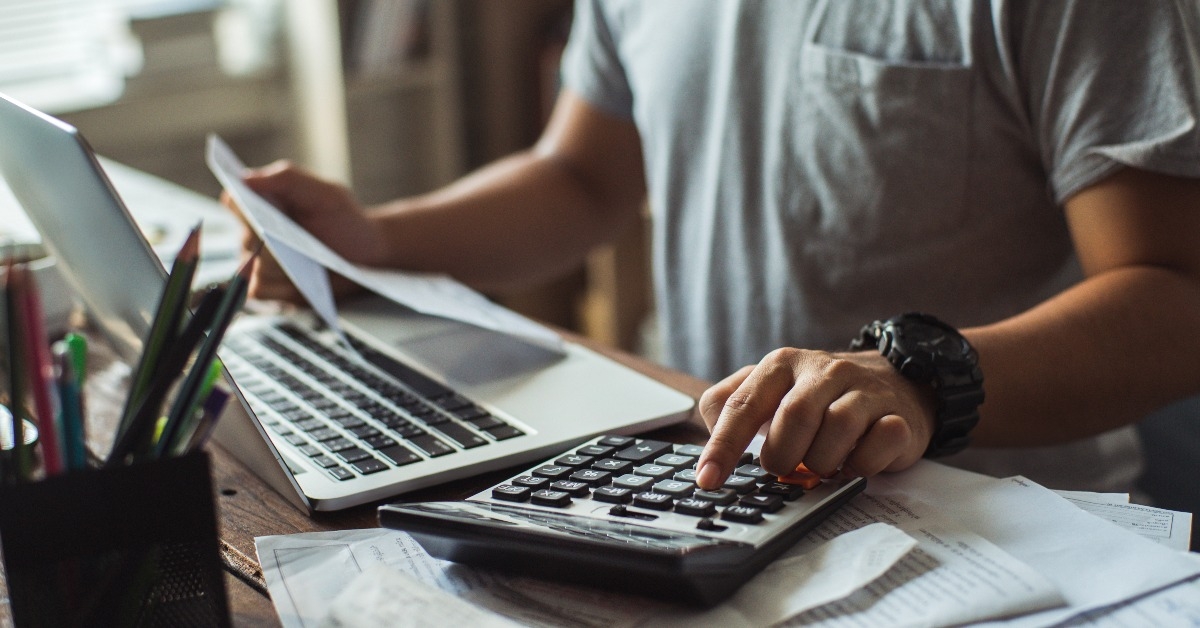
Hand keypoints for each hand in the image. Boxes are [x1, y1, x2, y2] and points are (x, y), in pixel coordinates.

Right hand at [221, 161, 382, 302]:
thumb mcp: (324, 193)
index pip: (234, 202)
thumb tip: (244, 178)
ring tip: (303, 260)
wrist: (367, 253)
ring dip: (275, 264)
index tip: (257, 211)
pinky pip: (259, 289)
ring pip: (250, 267)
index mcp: (262, 205)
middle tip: (286, 239)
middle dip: (265, 239)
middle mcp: (254, 234)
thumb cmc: (344, 219)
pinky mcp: (272, 288)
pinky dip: (278, 286)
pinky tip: (301, 280)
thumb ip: (287, 179)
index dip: (240, 205)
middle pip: (244, 238)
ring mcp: (260, 263)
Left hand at [693, 348, 936, 489]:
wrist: (896, 382)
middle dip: (782, 455)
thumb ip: (730, 406)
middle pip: (793, 418)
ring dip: (822, 462)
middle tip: (784, 467)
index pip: (743, 405)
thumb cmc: (819, 396)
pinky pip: (878, 444)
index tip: (708, 479)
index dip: (723, 446)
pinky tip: (854, 464)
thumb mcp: (771, 390)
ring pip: (837, 430)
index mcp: (782, 364)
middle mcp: (823, 370)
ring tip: (820, 465)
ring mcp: (864, 391)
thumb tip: (708, 442)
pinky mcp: (897, 416)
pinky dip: (861, 465)